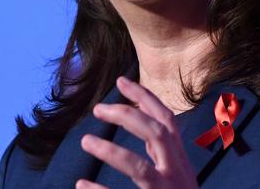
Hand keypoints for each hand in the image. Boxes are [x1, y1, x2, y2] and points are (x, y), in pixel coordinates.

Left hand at [76, 77, 197, 188]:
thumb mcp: (178, 172)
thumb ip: (162, 152)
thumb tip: (143, 123)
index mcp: (179, 159)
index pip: (165, 119)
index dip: (145, 98)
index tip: (122, 81)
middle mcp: (176, 172)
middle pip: (155, 133)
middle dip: (127, 116)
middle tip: (98, 108)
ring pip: (140, 168)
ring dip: (111, 152)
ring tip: (86, 141)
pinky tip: (81, 186)